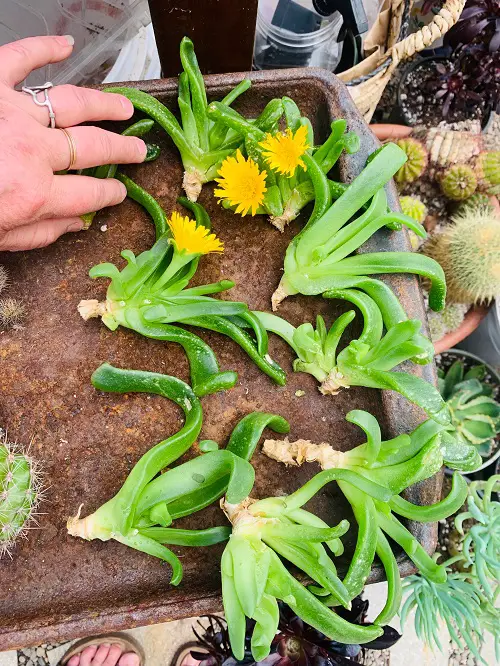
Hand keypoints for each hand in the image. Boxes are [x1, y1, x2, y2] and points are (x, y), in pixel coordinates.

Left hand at [0, 35, 146, 250]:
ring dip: (103, 105)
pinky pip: (20, 59)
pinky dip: (44, 48)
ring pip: (72, 104)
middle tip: (138, 149)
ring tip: (123, 107)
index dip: (111, 195)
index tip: (120, 193)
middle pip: (93, 148)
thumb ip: (43, 231)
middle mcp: (33, 151)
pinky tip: (66, 46)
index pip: (90, 194)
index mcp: (35, 194)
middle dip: (122, 150)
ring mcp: (13, 113)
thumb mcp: (1, 238)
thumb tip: (80, 223)